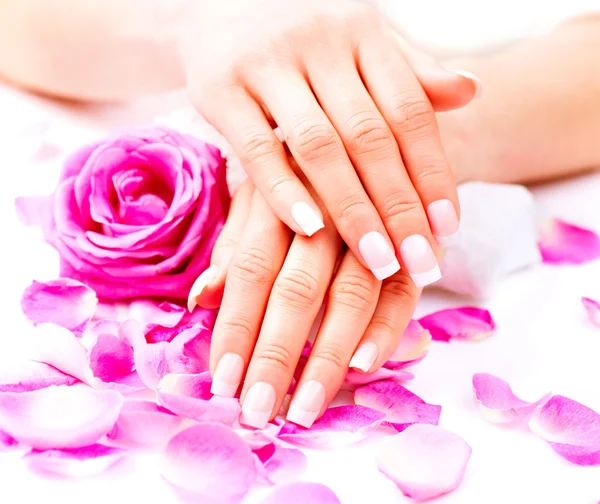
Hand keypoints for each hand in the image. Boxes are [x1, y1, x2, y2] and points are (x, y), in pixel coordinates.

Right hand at [174, 0, 479, 285]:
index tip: (448, 228)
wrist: (217, 3)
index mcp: (363, 34)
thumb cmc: (302, 37)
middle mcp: (320, 44)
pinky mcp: (220, 88)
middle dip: (400, 206)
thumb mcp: (360, 42)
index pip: (410, 112)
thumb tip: (469, 91)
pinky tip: (310, 232)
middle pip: (370, 137)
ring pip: (320, 147)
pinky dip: (285, 193)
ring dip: (352, 210)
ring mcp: (267, 64)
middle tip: (421, 261)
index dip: (433, 173)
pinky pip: (258, 149)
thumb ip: (409, 70)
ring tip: (378, 262)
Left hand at [188, 177, 421, 428]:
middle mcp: (327, 210)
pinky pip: (402, 292)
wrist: (376, 139)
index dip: (236, 326)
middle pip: (298, 288)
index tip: (222, 381)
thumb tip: (201, 301)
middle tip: (257, 410)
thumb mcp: (262, 200)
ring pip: (352, 295)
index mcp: (280, 196)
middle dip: (276, 353)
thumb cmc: (304, 180)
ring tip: (305, 406)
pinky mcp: (416, 243)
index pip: (252, 268)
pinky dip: (385, 330)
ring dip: (328, 355)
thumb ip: (235, 248)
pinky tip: (364, 366)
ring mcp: (376, 226)